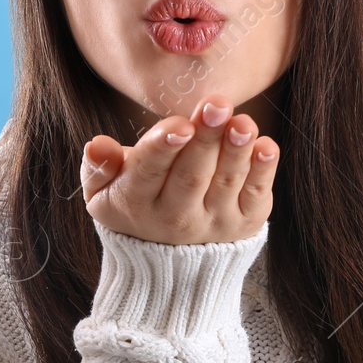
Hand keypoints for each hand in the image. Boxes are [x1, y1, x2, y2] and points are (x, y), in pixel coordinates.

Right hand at [80, 94, 278, 244]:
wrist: (167, 258)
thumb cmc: (134, 200)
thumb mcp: (102, 190)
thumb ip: (98, 166)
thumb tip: (96, 145)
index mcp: (135, 203)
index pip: (148, 171)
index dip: (164, 147)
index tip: (180, 124)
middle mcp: (175, 219)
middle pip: (192, 175)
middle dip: (206, 138)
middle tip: (217, 104)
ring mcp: (213, 223)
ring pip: (226, 184)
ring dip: (237, 151)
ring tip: (243, 122)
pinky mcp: (243, 224)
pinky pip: (255, 197)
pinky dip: (263, 172)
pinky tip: (266, 146)